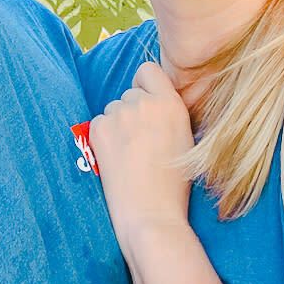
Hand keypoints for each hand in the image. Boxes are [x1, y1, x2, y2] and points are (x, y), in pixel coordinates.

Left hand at [88, 62, 195, 256]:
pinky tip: (116, 159)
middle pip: (129, 93)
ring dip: (118, 125)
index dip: (145, 85)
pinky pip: (99, 123)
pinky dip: (104, 137)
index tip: (146, 104)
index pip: (148, 69)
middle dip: (132, 112)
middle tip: (141, 142)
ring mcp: (119, 114)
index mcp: (171, 103)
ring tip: (130, 155)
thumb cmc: (173, 184)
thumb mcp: (185, 138)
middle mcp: (144, 103)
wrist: (151, 214)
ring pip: (113, 109)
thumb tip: (152, 99)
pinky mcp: (98, 129)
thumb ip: (169, 112)